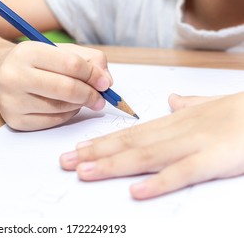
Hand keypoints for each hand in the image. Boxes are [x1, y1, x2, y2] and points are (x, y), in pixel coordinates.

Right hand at [0, 42, 112, 130]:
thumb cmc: (36, 61)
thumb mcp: (60, 50)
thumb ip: (89, 60)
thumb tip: (106, 82)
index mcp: (27, 52)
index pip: (71, 65)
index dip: (93, 75)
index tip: (104, 83)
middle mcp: (14, 76)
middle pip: (66, 89)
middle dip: (90, 95)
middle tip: (100, 98)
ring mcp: (12, 101)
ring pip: (61, 108)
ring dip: (78, 105)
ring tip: (79, 98)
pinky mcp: (14, 120)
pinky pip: (53, 122)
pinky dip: (66, 115)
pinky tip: (65, 106)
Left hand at [60, 92, 243, 198]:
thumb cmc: (241, 111)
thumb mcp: (209, 106)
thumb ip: (188, 104)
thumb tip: (171, 100)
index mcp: (174, 122)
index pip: (130, 133)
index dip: (102, 142)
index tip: (78, 149)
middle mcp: (176, 131)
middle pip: (128, 143)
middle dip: (95, 154)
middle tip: (66, 162)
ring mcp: (193, 144)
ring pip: (145, 155)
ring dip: (113, 165)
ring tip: (85, 173)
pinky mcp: (214, 159)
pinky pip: (182, 172)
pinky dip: (159, 182)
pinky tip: (136, 191)